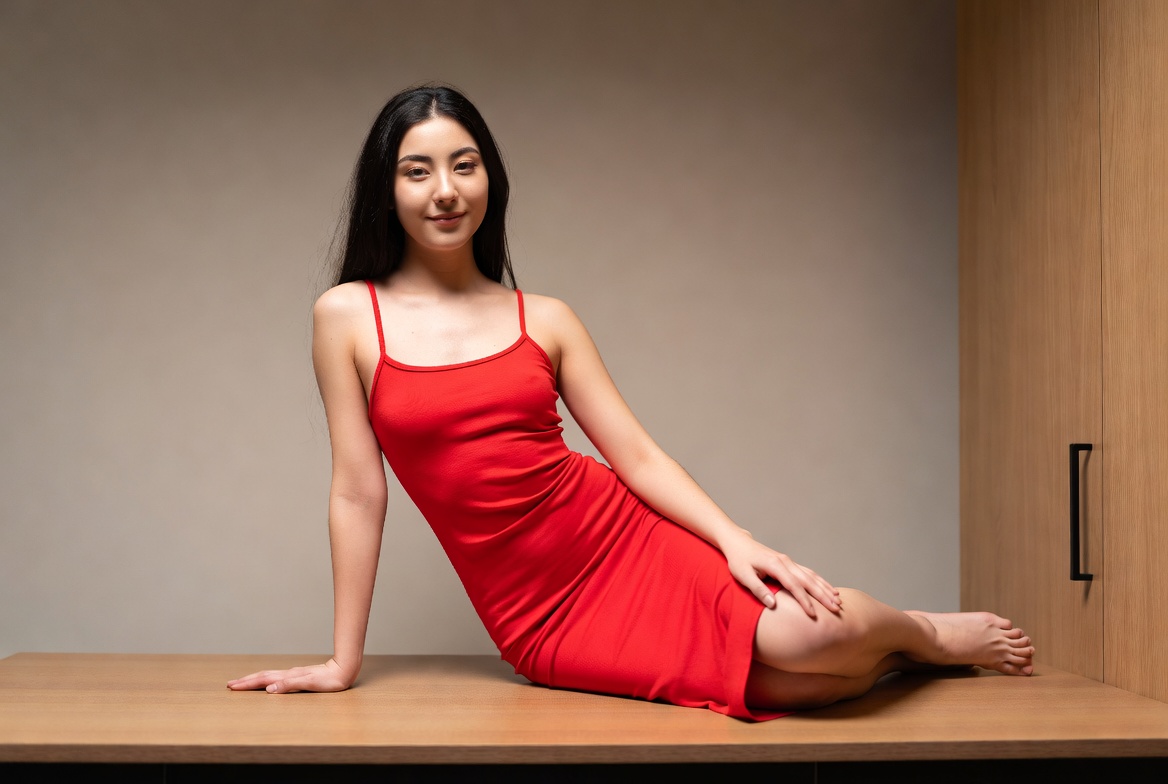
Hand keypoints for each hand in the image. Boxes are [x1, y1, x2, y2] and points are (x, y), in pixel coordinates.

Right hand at [227, 657, 355, 693]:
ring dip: (254, 679)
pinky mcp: (299, 676)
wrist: (344, 670)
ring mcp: (294, 674)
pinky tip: (267, 682)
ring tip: (243, 682)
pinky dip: (266, 680)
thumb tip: (269, 689)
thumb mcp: (310, 684)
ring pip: (269, 676)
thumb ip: (289, 685)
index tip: (232, 686)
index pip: (263, 680)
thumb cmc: (330, 680)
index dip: (247, 683)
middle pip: (263, 676)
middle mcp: (289, 674)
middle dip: (246, 681)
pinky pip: (277, 677)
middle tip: (230, 684)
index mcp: (289, 676)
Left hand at [721, 533, 840, 617]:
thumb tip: (772, 604)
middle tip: (836, 609)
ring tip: (838, 601)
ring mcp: (789, 561)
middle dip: (823, 595)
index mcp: (775, 565)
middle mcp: (786, 562)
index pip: (794, 586)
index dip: (804, 600)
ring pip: (812, 575)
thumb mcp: (742, 575)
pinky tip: (829, 589)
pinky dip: (820, 582)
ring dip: (825, 588)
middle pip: (808, 580)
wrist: (738, 543)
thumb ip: (757, 589)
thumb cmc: (738, 560)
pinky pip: (808, 573)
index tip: (813, 614)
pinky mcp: (789, 563)